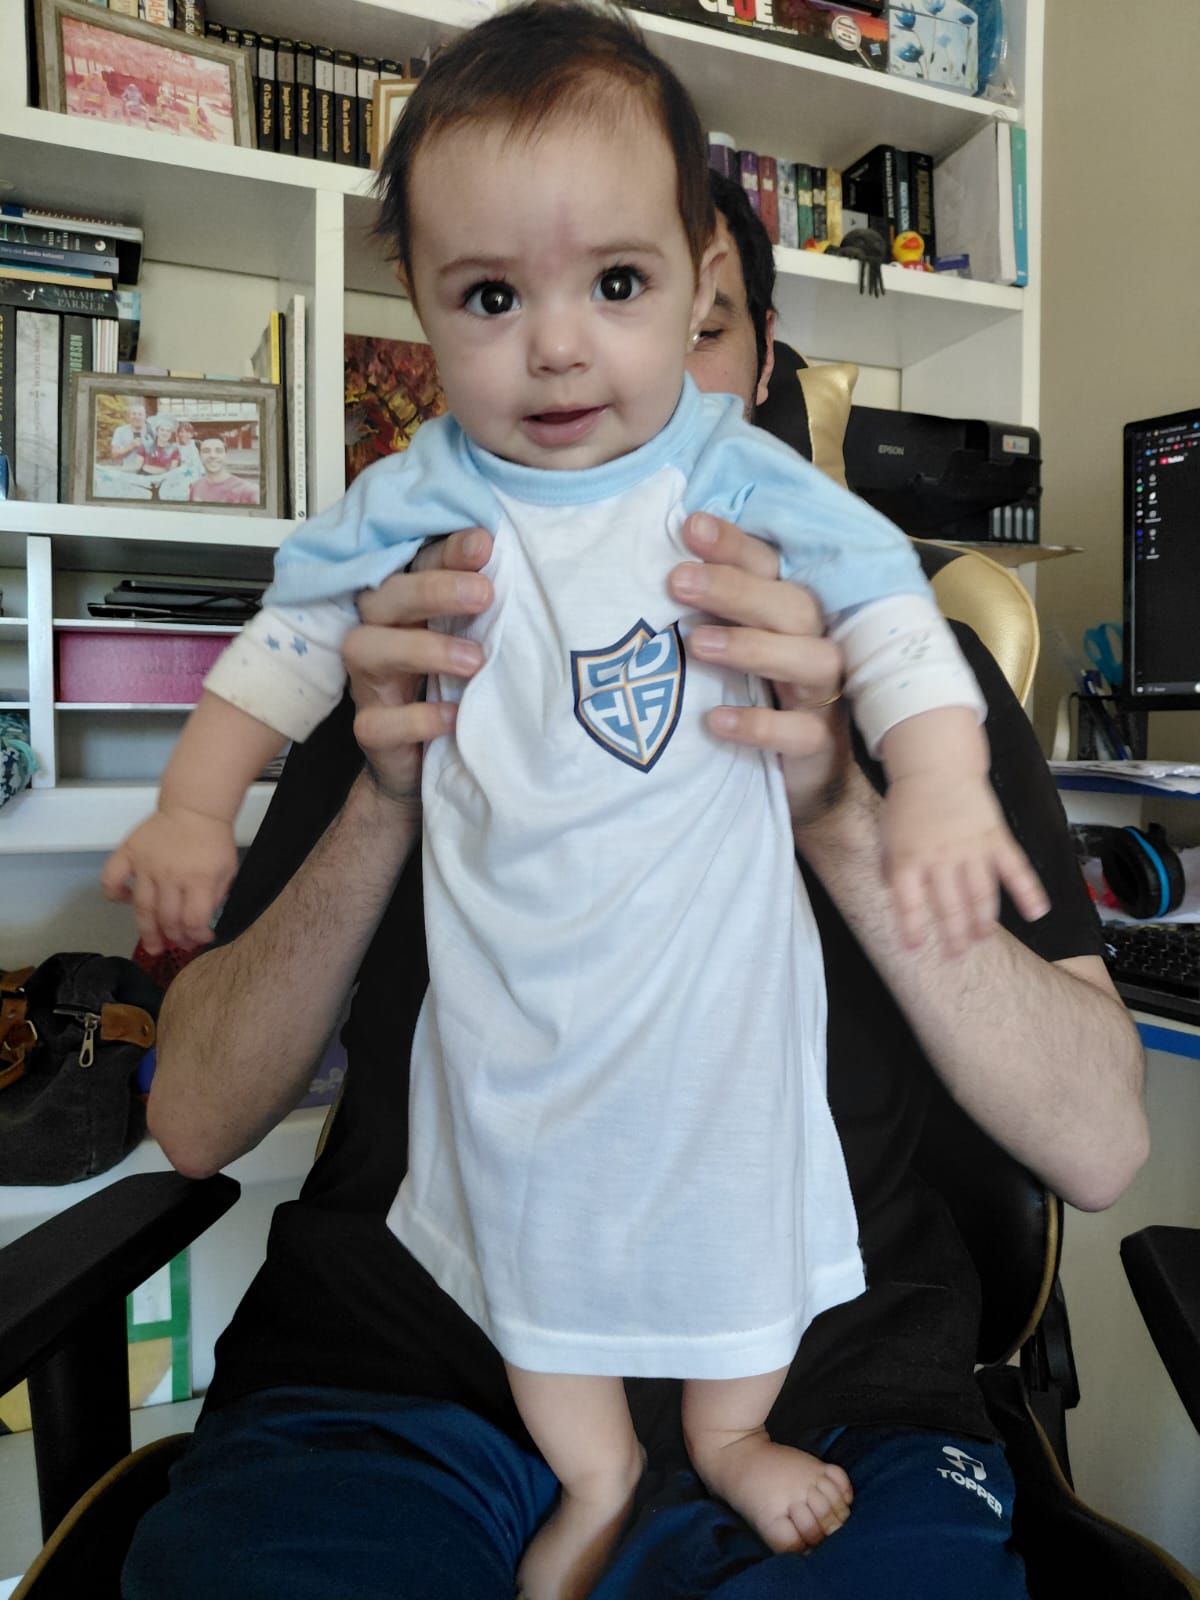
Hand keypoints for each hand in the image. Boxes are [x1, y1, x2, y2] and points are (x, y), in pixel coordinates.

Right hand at [101, 806, 237, 954]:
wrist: (196, 808)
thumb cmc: (213, 841)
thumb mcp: (227, 870)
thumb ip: (215, 897)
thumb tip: (201, 923)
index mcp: (199, 878)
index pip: (193, 920)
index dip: (197, 936)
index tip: (201, 939)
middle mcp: (170, 875)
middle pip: (167, 918)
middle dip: (174, 938)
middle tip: (177, 946)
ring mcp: (146, 864)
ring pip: (142, 907)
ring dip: (147, 931)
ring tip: (153, 946)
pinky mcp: (129, 852)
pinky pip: (111, 877)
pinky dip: (113, 893)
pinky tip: (123, 900)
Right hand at [343, 528, 493, 805]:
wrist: (423, 767)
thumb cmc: (451, 690)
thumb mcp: (472, 642)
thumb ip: (486, 611)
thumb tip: (529, 571)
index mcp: (405, 609)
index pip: (415, 566)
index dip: (446, 552)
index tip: (485, 544)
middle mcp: (379, 637)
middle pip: (384, 597)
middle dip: (432, 590)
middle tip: (483, 594)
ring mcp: (369, 685)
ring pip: (366, 649)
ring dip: (422, 648)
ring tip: (475, 660)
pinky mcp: (371, 731)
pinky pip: (379, 723)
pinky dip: (418, 718)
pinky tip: (454, 716)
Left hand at [668, 512, 847, 825]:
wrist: (795, 777)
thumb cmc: (756, 697)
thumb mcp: (730, 648)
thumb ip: (706, 613)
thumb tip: (654, 569)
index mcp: (788, 613)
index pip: (769, 567)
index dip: (734, 546)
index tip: (689, 527)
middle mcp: (813, 643)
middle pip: (792, 605)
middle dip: (736, 589)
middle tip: (678, 580)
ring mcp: (822, 695)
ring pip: (810, 659)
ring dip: (752, 647)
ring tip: (697, 644)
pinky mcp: (821, 744)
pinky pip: (801, 732)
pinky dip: (760, 726)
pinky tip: (715, 721)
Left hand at [883, 772, 1049, 956]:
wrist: (936, 766)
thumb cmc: (908, 802)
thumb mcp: (887, 834)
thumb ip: (889, 866)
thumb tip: (890, 892)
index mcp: (909, 858)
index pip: (909, 903)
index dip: (912, 928)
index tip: (915, 949)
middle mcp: (940, 858)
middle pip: (950, 907)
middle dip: (954, 936)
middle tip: (957, 955)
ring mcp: (971, 849)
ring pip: (981, 895)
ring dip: (983, 922)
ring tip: (982, 940)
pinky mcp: (996, 839)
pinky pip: (1015, 869)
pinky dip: (1029, 891)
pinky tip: (1037, 912)